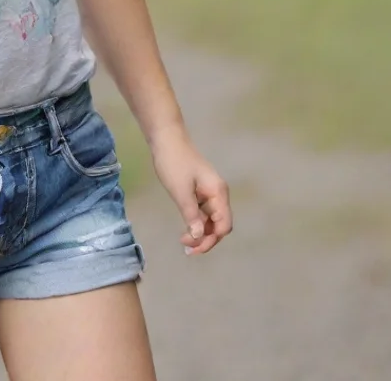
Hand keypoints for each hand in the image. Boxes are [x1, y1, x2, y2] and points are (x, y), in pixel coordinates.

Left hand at [150, 130, 231, 255]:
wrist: (166, 140)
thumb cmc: (174, 163)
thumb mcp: (181, 192)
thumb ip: (191, 215)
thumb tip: (199, 237)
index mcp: (218, 193)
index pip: (224, 225)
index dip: (211, 240)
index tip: (193, 248)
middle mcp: (218, 195)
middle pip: (219, 225)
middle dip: (206, 239)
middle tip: (186, 249)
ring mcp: (210, 193)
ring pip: (211, 220)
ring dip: (200, 233)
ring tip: (183, 242)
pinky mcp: (200, 192)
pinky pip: (203, 213)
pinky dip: (196, 223)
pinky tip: (186, 229)